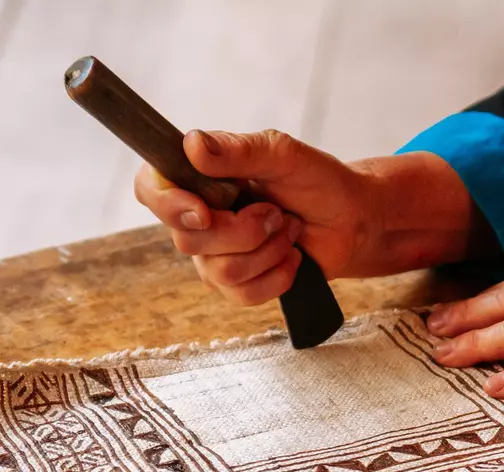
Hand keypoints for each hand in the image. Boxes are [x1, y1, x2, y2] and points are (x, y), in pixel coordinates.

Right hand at [134, 130, 481, 304]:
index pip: (150, 188)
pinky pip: (241, 295)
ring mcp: (213, 255)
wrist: (354, 220)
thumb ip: (239, 149)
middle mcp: (196, 216)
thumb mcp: (284, 155)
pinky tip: (292, 258)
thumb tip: (192, 144)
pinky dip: (277, 277)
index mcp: (197, 176)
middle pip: (190, 239)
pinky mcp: (236, 284)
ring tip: (289, 230)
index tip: (204, 210)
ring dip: (268, 251)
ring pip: (219, 272)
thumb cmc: (318, 181)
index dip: (167, 204)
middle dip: (246, 229)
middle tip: (277, 212)